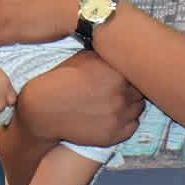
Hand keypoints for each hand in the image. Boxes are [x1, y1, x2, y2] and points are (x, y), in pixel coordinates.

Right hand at [18, 52, 142, 146]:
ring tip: (115, 100)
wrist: (43, 110)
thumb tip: (125, 51)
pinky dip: (126, 120)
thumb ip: (108, 56)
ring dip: (131, 103)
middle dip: (132, 87)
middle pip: (141, 90)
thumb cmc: (61, 80)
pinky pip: (133, 125)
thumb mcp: (84, 57)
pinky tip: (113, 114)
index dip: (131, 71)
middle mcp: (121, 94)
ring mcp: (119, 116)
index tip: (124, 72)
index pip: (139, 70)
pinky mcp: (114, 134)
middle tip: (119, 87)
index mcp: (116, 72)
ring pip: (138, 108)